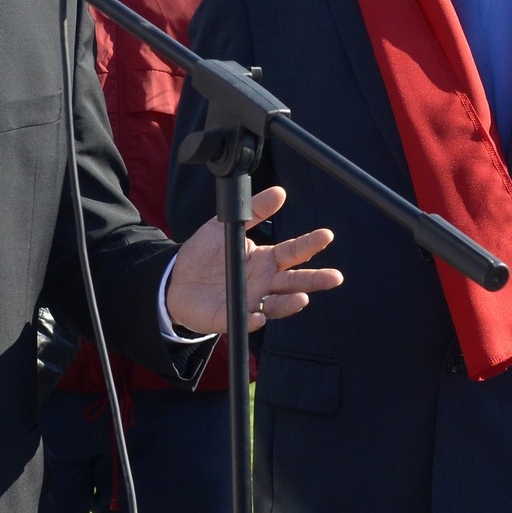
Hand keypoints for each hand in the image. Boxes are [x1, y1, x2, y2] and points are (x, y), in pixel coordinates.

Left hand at [166, 185, 343, 335]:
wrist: (176, 280)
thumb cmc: (205, 254)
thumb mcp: (226, 226)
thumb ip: (253, 211)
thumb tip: (279, 192)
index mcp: (264, 260)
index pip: (292, 252)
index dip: (309, 244)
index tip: (326, 235)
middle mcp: (263, 283)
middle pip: (293, 282)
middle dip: (314, 280)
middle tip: (334, 277)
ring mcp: (250, 301)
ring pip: (277, 305)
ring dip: (290, 303)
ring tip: (301, 298)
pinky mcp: (230, 317)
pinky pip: (245, 320)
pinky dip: (253, 320)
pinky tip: (259, 316)